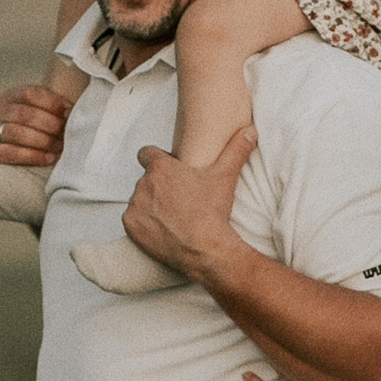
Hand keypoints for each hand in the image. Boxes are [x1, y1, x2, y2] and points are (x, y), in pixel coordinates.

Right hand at [0, 81, 68, 169]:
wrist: (18, 156)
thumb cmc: (39, 133)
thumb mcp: (44, 114)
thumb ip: (57, 108)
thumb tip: (76, 109)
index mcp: (11, 96)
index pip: (31, 93)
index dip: (53, 103)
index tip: (70, 113)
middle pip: (24, 113)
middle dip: (49, 124)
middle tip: (65, 134)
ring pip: (15, 132)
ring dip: (42, 140)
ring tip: (59, 147)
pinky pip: (7, 152)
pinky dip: (30, 156)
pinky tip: (47, 158)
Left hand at [119, 123, 255, 278]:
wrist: (204, 249)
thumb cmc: (212, 212)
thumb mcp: (226, 177)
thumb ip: (236, 150)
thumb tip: (249, 131)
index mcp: (161, 168)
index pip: (146, 153)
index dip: (155, 159)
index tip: (167, 169)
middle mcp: (143, 184)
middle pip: (147, 180)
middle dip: (158, 187)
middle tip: (178, 199)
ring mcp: (135, 206)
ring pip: (139, 201)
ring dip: (150, 206)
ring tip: (171, 216)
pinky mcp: (131, 226)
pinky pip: (132, 220)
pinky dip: (143, 224)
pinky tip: (161, 229)